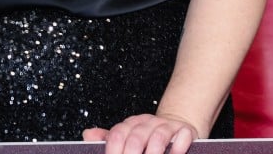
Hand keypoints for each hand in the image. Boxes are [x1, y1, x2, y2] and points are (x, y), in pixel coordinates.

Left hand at [83, 113, 198, 153]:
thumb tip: (87, 134)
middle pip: (135, 138)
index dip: (113, 153)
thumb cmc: (148, 137)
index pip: (117, 135)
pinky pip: (181, 135)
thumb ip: (109, 138)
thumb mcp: (128, 135)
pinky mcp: (184, 130)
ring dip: (153, 153)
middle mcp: (147, 122)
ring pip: (158, 136)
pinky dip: (177, 147)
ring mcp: (166, 126)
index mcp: (130, 124)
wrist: (176, 126)